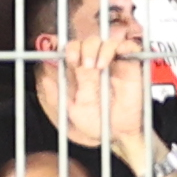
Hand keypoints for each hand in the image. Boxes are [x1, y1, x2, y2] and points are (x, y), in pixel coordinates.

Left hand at [54, 0, 162, 157]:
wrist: (120, 134)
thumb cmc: (97, 122)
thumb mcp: (74, 110)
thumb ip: (60, 96)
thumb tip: (45, 79)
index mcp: (81, 71)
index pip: (74, 49)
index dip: (71, 49)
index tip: (70, 58)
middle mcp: (97, 63)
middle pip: (89, 42)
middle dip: (85, 48)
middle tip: (86, 65)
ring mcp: (115, 63)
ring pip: (107, 41)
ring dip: (101, 49)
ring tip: (99, 66)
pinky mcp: (131, 65)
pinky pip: (129, 46)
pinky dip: (122, 47)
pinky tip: (114, 60)